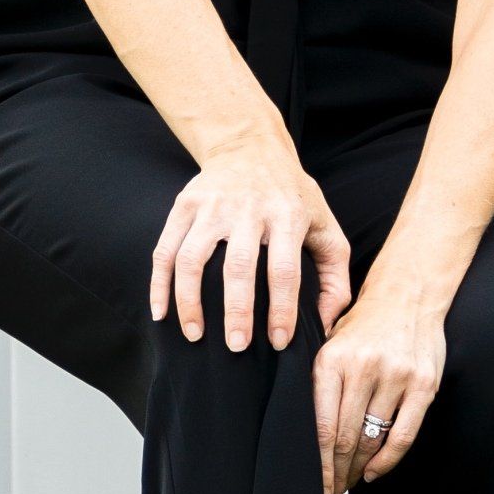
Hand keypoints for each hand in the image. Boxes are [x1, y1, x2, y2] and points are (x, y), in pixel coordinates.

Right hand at [149, 133, 351, 351]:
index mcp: (287, 215)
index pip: (285, 269)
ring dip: (190, 302)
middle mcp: (248, 209)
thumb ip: (334, 277)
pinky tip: (161, 313)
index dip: (282, 309)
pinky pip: (165, 249)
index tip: (278, 342)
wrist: (250, 145)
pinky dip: (159, 284)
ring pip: (192, 259)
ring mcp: (211, 206)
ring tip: (195, 336)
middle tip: (236, 348)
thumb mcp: (325, 226)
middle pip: (238, 266)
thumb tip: (327, 324)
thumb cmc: (292, 196)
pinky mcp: (184, 205)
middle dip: (236, 311)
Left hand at [313, 273, 446, 493]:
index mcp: (332, 360)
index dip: (318, 465)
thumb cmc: (364, 323)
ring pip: (373, 439)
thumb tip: (301, 436)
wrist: (408, 293)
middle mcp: (364, 368)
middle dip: (335, 474)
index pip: (321, 427)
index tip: (314, 486)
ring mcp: (396, 376)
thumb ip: (319, 383)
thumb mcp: (329, 343)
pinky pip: (404, 434)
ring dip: (358, 469)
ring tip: (349, 483)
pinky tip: (374, 471)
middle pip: (346, 438)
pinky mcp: (423, 384)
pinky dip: (387, 460)